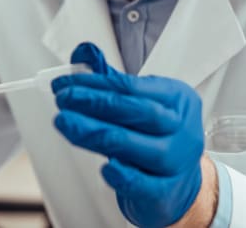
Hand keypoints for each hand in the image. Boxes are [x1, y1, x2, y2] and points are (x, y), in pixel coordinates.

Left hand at [51, 42, 204, 227]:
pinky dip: (125, 176)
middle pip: (141, 113)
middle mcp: (183, 130)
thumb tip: (83, 53)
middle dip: (96, 104)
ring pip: (141, 148)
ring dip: (97, 134)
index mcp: (176, 99)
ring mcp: (179, 163)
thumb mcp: (136, 102)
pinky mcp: (168, 193)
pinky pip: (147, 185)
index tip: (64, 84)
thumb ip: (108, 79)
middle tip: (62, 100)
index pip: (133, 87)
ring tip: (66, 123)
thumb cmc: (153, 135)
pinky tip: (104, 167)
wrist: (179, 183)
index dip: (95, 84)